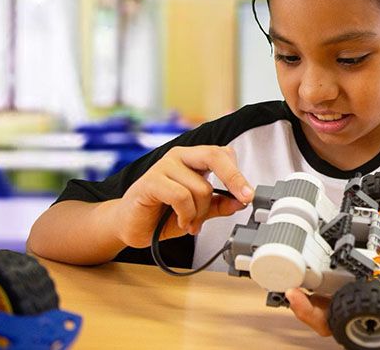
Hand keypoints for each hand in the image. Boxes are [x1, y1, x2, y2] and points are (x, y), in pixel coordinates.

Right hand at [113, 145, 253, 247]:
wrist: (131, 226)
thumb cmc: (163, 214)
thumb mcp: (199, 212)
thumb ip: (218, 205)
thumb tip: (240, 202)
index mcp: (194, 159)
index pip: (223, 154)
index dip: (238, 173)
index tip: (249, 195)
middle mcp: (180, 156)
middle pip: (215, 155)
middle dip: (234, 178)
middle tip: (244, 198)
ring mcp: (164, 165)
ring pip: (201, 187)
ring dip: (200, 213)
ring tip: (191, 223)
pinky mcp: (151, 180)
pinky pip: (181, 196)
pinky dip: (187, 214)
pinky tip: (182, 222)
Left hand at [285, 248, 379, 336]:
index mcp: (364, 319)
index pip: (329, 323)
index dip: (308, 312)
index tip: (296, 296)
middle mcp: (352, 311)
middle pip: (315, 310)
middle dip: (297, 294)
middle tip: (284, 273)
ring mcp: (350, 298)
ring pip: (320, 293)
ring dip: (306, 277)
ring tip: (293, 256)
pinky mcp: (351, 283)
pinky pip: (331, 277)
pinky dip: (321, 265)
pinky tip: (314, 249)